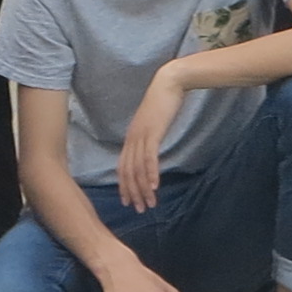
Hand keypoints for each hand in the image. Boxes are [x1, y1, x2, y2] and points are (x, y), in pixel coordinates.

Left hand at [116, 65, 184, 211]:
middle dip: (133, 192)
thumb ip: (150, 136)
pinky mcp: (153, 132)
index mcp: (131, 137)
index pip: (122, 166)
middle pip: (127, 171)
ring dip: (143, 188)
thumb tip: (151, 149)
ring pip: (138, 168)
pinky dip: (151, 173)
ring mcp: (141, 135)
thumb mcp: (154, 122)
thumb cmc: (164, 101)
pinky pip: (149, 157)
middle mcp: (132, 138)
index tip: (128, 201)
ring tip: (150, 203)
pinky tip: (155, 186)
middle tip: (139, 209)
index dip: (124, 185)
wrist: (169, 82)